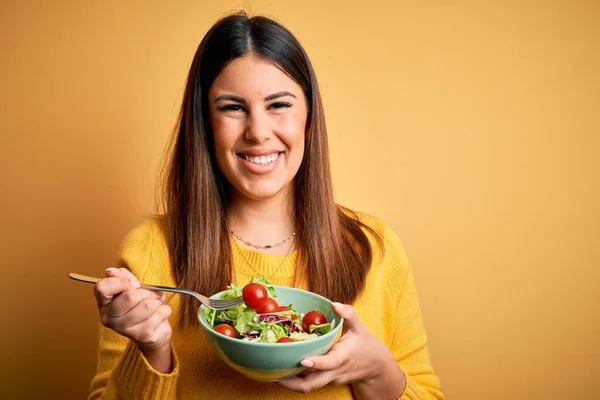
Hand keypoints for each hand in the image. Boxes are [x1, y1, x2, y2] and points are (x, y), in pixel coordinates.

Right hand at [94, 267, 172, 370]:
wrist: (153, 331)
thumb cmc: (140, 306)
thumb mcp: (132, 288)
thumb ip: (123, 277)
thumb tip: (111, 271)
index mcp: (104, 304)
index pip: (103, 287)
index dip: (122, 281)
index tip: (135, 284)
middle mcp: (109, 318)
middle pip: (130, 296)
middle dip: (147, 292)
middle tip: (152, 294)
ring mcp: (124, 329)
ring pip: (147, 305)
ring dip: (157, 301)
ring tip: (156, 304)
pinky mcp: (141, 335)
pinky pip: (160, 314)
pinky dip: (165, 310)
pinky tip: (160, 314)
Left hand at [278, 303, 404, 398]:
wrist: (375, 367)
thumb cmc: (364, 344)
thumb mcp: (359, 327)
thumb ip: (348, 314)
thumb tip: (334, 304)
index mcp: (342, 357)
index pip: (330, 363)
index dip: (317, 363)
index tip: (303, 361)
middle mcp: (334, 372)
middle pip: (312, 384)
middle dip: (292, 383)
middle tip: (273, 373)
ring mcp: (329, 380)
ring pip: (307, 387)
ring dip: (290, 383)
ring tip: (271, 372)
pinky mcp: (325, 382)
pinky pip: (308, 383)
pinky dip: (295, 379)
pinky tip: (281, 370)